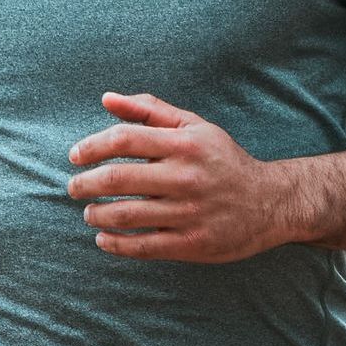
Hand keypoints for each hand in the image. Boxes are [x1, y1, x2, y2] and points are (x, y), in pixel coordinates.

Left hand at [64, 92, 299, 261]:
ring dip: (96, 215)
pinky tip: (104, 239)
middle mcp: (185, 177)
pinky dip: (115, 244)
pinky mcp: (191, 243)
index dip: (90, 147)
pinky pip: (142, 246)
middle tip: (74, 188)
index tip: (75, 157)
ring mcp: (188, 212)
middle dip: (84, 184)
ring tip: (91, 213)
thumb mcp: (194, 127)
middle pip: (116, 179)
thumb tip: (107, 99)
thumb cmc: (223, 161)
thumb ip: (150, 110)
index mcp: (184, 144)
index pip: (123, 140)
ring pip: (125, 215)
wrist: (271, 203)